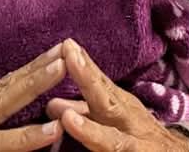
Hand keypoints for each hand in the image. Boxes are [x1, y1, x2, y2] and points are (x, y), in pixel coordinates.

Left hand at [47, 39, 188, 151]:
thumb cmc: (137, 135)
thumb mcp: (113, 119)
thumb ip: (84, 112)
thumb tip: (50, 103)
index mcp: (120, 106)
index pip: (101, 83)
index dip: (84, 67)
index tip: (67, 45)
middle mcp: (129, 121)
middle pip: (107, 101)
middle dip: (88, 80)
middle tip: (70, 58)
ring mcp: (135, 144)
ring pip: (112, 138)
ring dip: (90, 129)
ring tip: (69, 119)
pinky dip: (101, 145)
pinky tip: (87, 141)